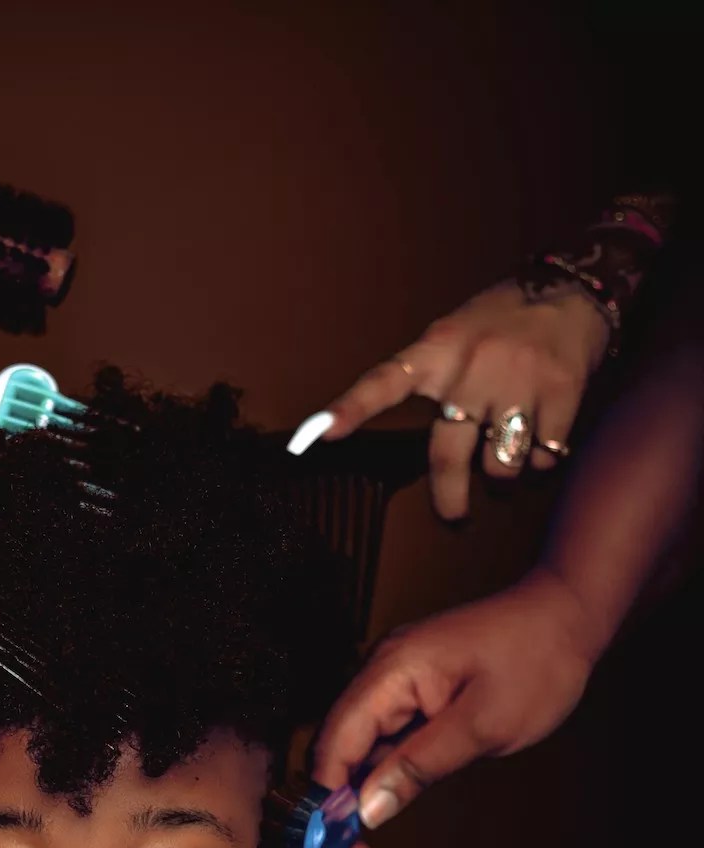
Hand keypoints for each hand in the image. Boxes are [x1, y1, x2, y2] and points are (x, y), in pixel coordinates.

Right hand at [314, 569, 597, 847]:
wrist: (566, 617)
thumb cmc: (536, 659)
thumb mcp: (481, 724)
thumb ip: (418, 766)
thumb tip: (365, 809)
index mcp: (389, 673)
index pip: (334, 748)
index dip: (327, 809)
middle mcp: (378, 677)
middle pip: (335, 759)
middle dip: (335, 825)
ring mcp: (391, 689)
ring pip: (353, 761)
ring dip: (354, 815)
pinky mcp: (407, 701)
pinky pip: (378, 751)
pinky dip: (376, 792)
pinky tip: (376, 825)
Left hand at [323, 281, 610, 518]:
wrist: (573, 291)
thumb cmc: (501, 323)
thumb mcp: (454, 335)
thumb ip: (432, 382)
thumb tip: (429, 452)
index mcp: (437, 350)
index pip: (383, 383)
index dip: (350, 410)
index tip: (315, 435)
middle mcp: (472, 368)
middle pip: (448, 458)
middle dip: (449, 499)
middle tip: (453, 516)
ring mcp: (517, 381)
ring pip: (500, 468)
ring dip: (503, 477)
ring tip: (507, 459)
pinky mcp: (559, 393)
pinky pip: (542, 457)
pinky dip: (540, 460)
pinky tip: (540, 440)